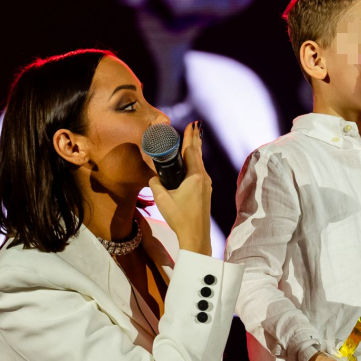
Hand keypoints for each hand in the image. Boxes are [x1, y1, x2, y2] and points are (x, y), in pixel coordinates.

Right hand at [148, 121, 212, 254]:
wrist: (196, 236)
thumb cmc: (180, 218)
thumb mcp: (162, 199)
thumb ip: (156, 184)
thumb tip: (154, 177)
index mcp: (195, 176)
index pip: (191, 151)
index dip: (190, 137)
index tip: (191, 124)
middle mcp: (204, 178)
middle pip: (198, 154)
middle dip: (195, 140)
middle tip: (195, 126)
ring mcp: (206, 185)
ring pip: (199, 163)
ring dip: (195, 151)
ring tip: (193, 140)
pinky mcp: (205, 192)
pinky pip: (199, 172)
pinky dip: (195, 162)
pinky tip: (192, 163)